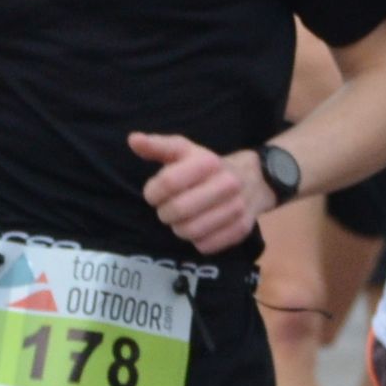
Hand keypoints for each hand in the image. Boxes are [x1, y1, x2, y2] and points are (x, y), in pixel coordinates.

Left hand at [131, 131, 264, 252]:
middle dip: (164, 213)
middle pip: (178, 210)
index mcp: (209, 162)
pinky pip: (206, 246)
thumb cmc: (207, 167)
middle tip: (166, 210)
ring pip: (191, 231)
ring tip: (180, 220)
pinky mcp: (242, 229)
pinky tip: (198, 229)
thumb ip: (157, 147)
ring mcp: (237, 207)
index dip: (153, 192)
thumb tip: (133, 140)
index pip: (168, 182)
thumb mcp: (184, 151)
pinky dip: (196, 241)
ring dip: (178, 229)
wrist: (252, 179)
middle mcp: (227, 183)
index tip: (153, 195)